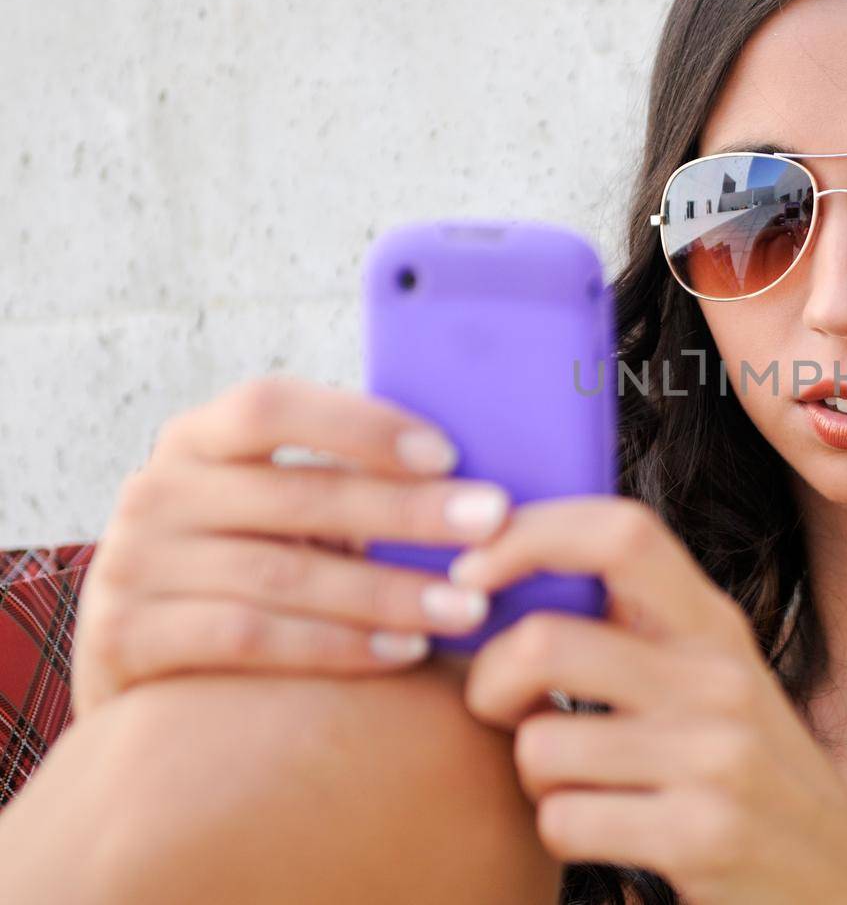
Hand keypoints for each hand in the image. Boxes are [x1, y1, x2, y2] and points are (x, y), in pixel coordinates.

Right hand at [73, 375, 516, 717]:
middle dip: (407, 511)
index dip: (360, 425)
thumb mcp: (279, 510)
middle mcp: (155, 490)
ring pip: (284, 573)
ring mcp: (131, 564)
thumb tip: (470, 474)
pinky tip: (403, 651)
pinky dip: (336, 645)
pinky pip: (249, 638)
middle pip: (297, 494)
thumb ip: (344, 483)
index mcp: (197, 437)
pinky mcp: (123, 638)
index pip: (272, 405)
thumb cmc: (250, 569)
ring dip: (388, 591)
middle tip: (491, 525)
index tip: (448, 453)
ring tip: (467, 605)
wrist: (146, 671)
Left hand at [452, 495, 846, 903]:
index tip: (474, 571)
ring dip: (535, 778)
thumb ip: (640, 630)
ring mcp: (714, 757)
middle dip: (489, 684)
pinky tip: (613, 834)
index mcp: (716, 626)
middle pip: (544, 642)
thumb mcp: (717, 684)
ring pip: (539, 743)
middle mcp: (719, 678)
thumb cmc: (755, 779)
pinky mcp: (700, 837)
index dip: (530, 533)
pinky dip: (563, 833)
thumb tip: (508, 567)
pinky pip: (563, 821)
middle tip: (503, 710)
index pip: (621, 530)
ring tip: (581, 786)